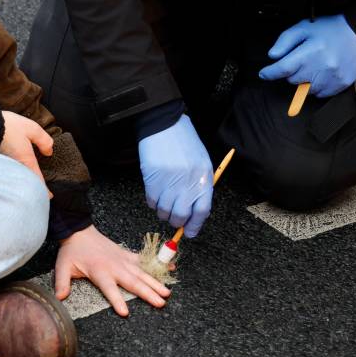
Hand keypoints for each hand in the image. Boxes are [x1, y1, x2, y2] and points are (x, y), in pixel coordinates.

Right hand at [0, 111, 51, 191]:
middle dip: (32, 187)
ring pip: (16, 180)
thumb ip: (43, 140)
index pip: (37, 180)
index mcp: (26, 160)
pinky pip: (8, 174)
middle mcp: (15, 167)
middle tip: (38, 190)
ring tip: (26, 182)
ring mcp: (5, 167)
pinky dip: (13, 175)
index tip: (49, 196)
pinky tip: (13, 171)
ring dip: (22, 182)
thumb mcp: (31, 128)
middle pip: (26, 183)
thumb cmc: (7, 125)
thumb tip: (49, 152)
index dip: (44, 190)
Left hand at [54, 225, 171, 316]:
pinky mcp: (127, 255)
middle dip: (147, 293)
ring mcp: (123, 260)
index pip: (109, 288)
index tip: (125, 312)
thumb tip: (60, 297)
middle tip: (160, 303)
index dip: (117, 300)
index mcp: (99, 271)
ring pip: (142, 273)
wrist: (79, 231)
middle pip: (133, 282)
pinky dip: (157, 264)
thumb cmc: (72, 251)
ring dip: (155, 283)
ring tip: (167, 293)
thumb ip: (62, 282)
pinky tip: (171, 268)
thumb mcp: (62, 267)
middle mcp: (115, 266)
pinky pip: (144, 261)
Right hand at [138, 114, 213, 235]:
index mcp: (203, 179)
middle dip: (176, 221)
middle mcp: (188, 184)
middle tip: (174, 217)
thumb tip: (193, 211)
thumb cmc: (185, 143)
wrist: (165, 125)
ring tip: (164, 201)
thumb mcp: (201, 163)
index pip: (202, 211)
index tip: (189, 232)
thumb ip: (199, 186)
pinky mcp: (153, 180)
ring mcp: (169, 183)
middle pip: (181, 216)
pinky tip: (156, 192)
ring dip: (163, 212)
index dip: (195, 225)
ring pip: (164, 211)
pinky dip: (153, 202)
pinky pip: (151, 202)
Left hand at [258, 15, 355, 98]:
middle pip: (293, 80)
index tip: (264, 73)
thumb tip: (273, 56)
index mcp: (310, 53)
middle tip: (301, 59)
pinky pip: (320, 94)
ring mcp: (332, 79)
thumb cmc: (329, 29)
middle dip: (292, 71)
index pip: (283, 69)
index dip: (270, 72)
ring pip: (306, 89)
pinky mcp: (341, 85)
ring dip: (305, 80)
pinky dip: (317, 86)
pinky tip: (323, 73)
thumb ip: (285, 40)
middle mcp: (321, 69)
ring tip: (315, 65)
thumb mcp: (304, 27)